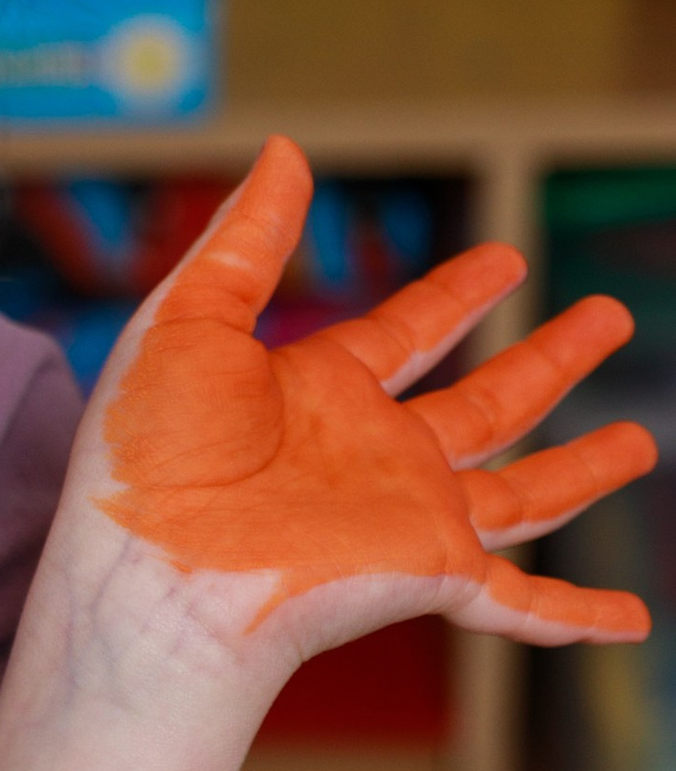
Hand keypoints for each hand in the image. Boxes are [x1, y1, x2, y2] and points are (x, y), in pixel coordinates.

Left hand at [72, 135, 652, 677]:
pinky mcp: (429, 575)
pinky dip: (578, 614)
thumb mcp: (188, 321)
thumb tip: (285, 150)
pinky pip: (522, 603)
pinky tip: (628, 620)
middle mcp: (372, 457)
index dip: (458, 296)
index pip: (406, 334)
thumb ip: (248, 241)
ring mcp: (407, 518)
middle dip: (551, 361)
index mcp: (317, 394)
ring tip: (639, 445)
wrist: (147, 571)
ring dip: (582, 470)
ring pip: (522, 492)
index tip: (505, 260)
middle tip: (608, 319)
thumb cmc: (143, 456)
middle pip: (486, 403)